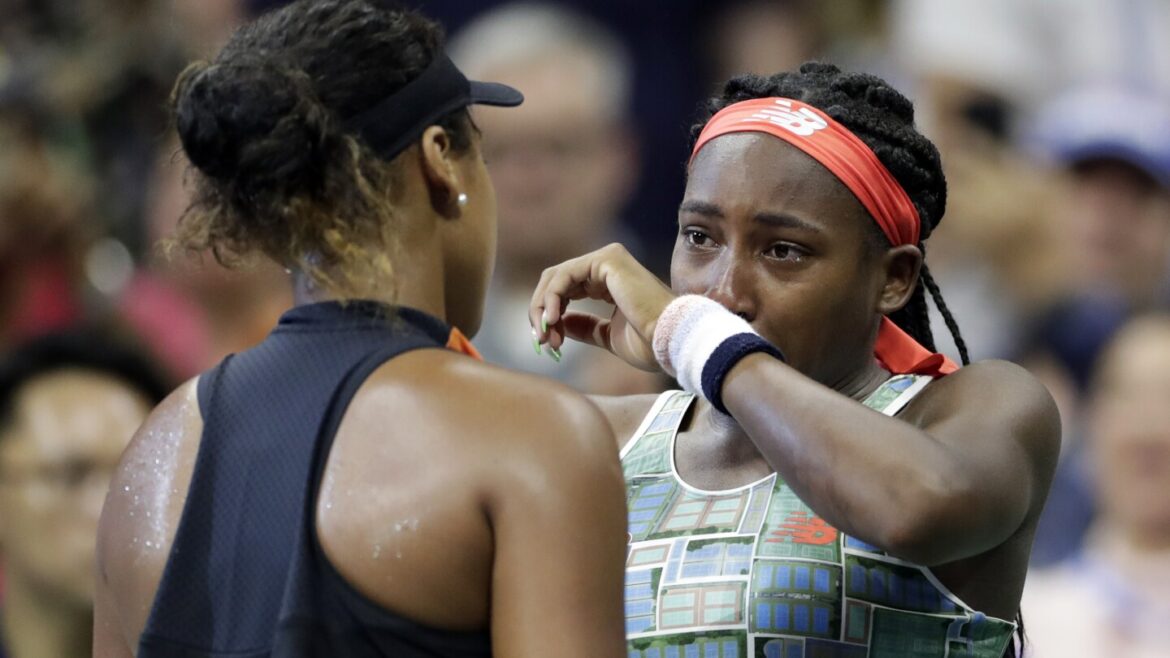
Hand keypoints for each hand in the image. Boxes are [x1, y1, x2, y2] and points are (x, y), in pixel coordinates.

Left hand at [529, 243, 675, 371]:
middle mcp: (608, 265)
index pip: (566, 290)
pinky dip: (550, 299)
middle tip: (541, 341)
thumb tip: (561, 324)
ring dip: (542, 308)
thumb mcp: (608, 336)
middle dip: (542, 312)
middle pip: (556, 281)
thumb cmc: (650, 343)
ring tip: (545, 336)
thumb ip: (585, 327)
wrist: (670, 340)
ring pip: (555, 278)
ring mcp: (608, 258)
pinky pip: (563, 276)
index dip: (550, 315)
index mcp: (610, 281)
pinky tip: (551, 320)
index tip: (547, 343)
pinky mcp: (607, 259)